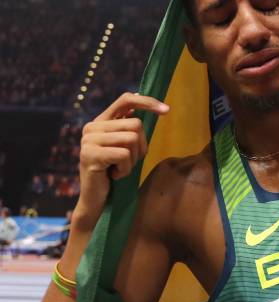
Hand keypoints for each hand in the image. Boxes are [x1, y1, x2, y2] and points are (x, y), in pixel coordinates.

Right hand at [76, 93, 168, 228]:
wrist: (96, 200)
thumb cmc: (115, 173)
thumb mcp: (126, 147)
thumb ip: (132, 129)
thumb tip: (156, 106)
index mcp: (101, 121)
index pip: (125, 100)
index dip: (147, 102)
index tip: (167, 110)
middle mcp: (92, 127)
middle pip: (135, 124)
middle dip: (141, 146)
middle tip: (128, 161)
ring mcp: (89, 140)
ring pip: (132, 139)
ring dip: (133, 159)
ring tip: (120, 168)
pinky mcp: (90, 155)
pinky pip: (124, 155)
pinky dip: (126, 169)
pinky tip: (114, 175)